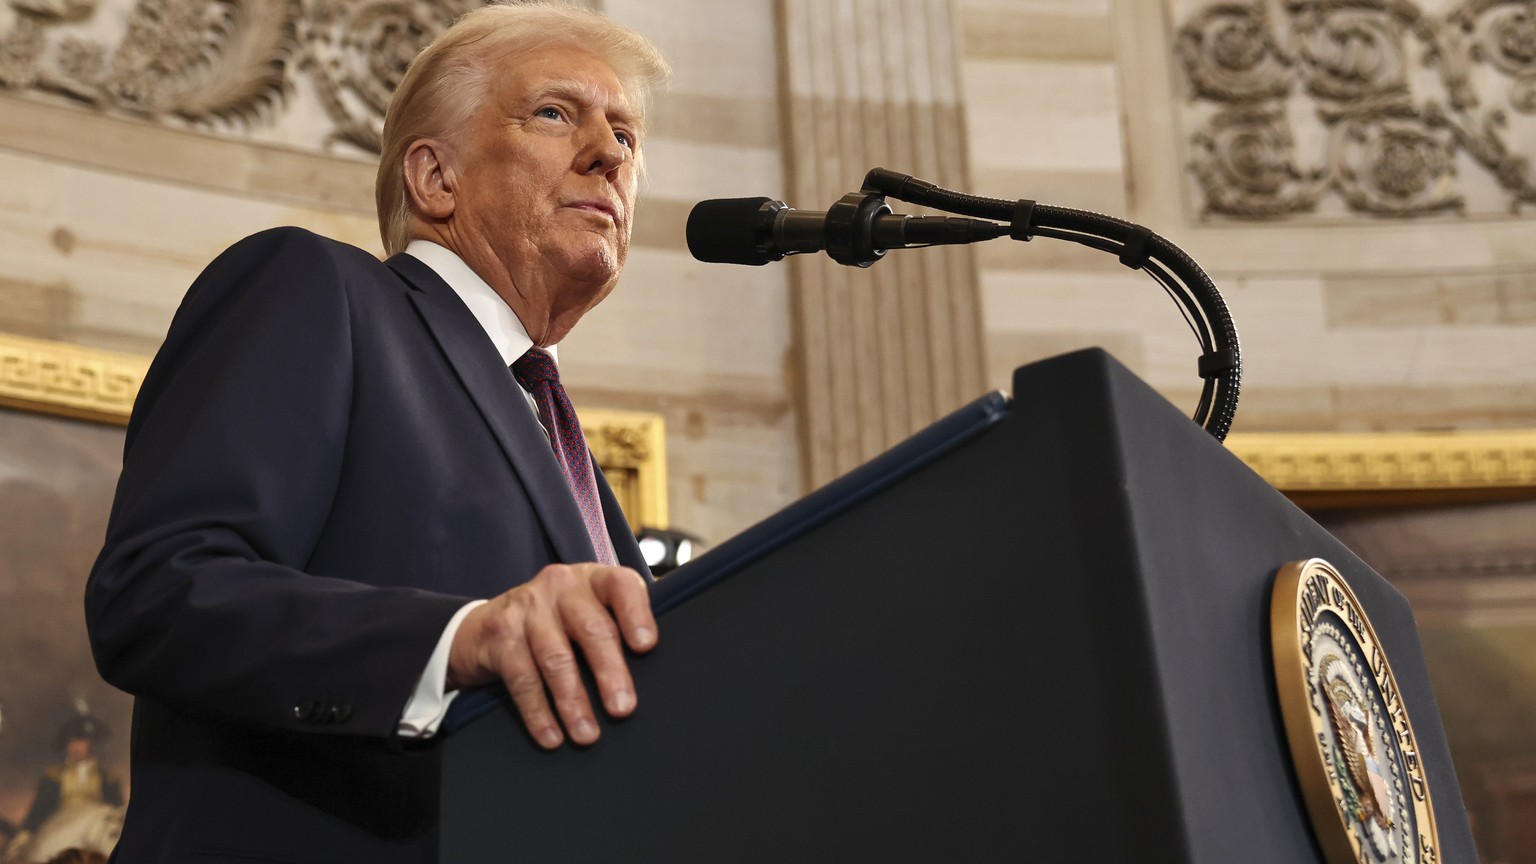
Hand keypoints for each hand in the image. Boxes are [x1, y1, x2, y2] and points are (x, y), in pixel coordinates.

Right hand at [447, 563, 655, 747]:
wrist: (484, 627)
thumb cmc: (555, 624)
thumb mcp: (586, 614)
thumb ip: (618, 627)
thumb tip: (660, 670)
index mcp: (593, 579)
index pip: (621, 585)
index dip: (636, 613)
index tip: (646, 646)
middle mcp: (560, 585)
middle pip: (592, 628)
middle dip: (610, 672)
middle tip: (623, 709)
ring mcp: (527, 606)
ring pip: (556, 658)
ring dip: (573, 701)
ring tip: (587, 734)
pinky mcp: (500, 633)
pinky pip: (523, 678)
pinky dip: (538, 712)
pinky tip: (551, 736)